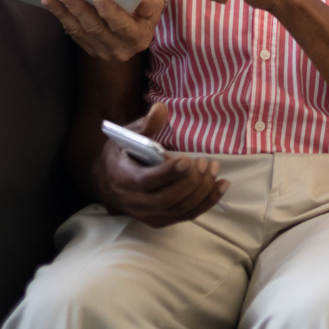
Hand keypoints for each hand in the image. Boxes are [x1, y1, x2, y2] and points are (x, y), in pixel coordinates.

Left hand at [41, 0, 164, 59]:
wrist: (139, 18)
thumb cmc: (145, 4)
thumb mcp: (154, 2)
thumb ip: (149, 3)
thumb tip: (142, 1)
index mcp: (139, 38)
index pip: (123, 26)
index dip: (110, 13)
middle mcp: (122, 50)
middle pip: (97, 30)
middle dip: (80, 12)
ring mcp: (104, 52)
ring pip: (81, 33)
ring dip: (65, 15)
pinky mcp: (91, 48)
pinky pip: (74, 34)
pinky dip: (63, 19)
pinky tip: (53, 6)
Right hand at [91, 102, 227, 226]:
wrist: (107, 183)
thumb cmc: (122, 155)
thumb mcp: (127, 136)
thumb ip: (146, 125)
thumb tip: (161, 108)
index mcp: (124, 178)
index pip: (146, 181)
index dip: (168, 173)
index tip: (187, 160)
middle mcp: (135, 201)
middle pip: (167, 199)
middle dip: (191, 181)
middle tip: (205, 162)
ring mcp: (148, 215)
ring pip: (180, 209)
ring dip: (203, 190)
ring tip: (214, 168)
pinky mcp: (161, 220)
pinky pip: (187, 215)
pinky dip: (207, 202)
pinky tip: (221, 185)